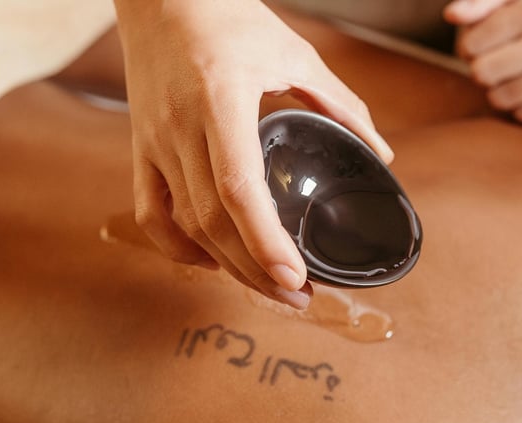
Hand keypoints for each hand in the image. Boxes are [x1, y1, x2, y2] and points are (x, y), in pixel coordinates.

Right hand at [113, 0, 392, 308]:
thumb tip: (381, 152)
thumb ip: (340, 103)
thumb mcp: (294, 52)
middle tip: (297, 296)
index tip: (295, 276)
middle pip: (213, 221)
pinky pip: (151, 212)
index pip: (237, 188)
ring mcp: (154, 141)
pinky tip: (211, 262)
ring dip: (226, 265)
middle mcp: (180, 128)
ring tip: (266, 287)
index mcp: (220, 101)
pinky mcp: (140, 147)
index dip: (264, 241)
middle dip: (255, 270)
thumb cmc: (228, 15)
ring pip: (184, 224)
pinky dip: (178, 247)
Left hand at [444, 0, 521, 122]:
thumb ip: (481, 0)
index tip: (485, 42)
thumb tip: (451, 16)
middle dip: (483, 70)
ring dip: (500, 90)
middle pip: (481, 74)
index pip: (471, 45)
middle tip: (499, 61)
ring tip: (517, 73)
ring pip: (499, 99)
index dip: (470, 46)